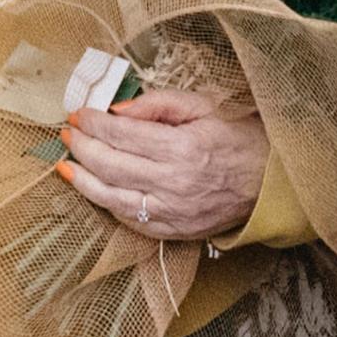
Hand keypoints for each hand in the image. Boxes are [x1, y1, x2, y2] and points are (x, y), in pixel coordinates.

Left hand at [56, 88, 266, 242]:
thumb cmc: (238, 136)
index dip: (93, 123)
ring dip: (82, 180)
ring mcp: (172, 213)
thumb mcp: (202, 106)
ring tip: (66, 165)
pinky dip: (107, 204)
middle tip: (67, 133)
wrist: (270, 181)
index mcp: (183, 148)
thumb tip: (115, 110)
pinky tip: (96, 188)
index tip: (78, 113)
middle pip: (110, 166)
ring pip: (111, 199)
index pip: (121, 134)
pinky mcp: (173, 231)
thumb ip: (157, 104)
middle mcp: (174, 184)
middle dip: (81, 147)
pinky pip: (130, 220)